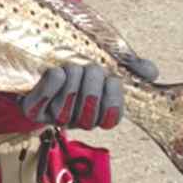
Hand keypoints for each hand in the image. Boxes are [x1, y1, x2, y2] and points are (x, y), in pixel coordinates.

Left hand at [19, 58, 157, 129]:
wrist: (38, 61)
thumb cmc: (78, 64)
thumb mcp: (107, 62)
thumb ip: (131, 66)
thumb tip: (150, 72)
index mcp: (97, 114)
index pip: (112, 118)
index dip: (113, 96)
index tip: (110, 79)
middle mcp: (76, 121)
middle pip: (90, 104)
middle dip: (92, 78)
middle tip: (87, 67)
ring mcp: (53, 117)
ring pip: (69, 99)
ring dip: (73, 75)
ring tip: (70, 67)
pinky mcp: (32, 110)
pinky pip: (45, 97)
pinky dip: (54, 80)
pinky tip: (56, 71)